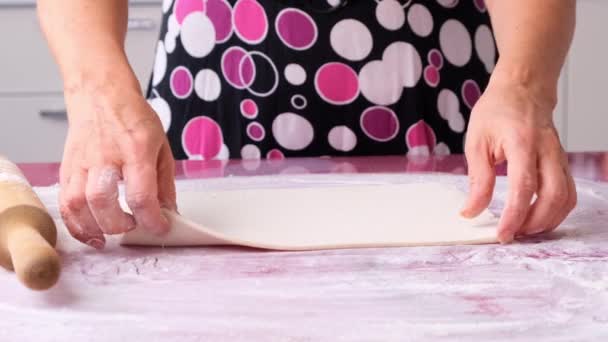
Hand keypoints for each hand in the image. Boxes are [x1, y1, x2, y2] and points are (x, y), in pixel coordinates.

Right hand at [59, 78, 175, 248]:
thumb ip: (165, 182)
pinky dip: (75, 223)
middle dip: (120, 224)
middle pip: (103, 201)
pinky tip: (90, 232)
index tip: (161, 228)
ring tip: (111, 235)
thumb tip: (168, 212)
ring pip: (78, 203)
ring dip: (94, 228)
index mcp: (136, 150)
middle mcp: (106, 156)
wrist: (101, 94)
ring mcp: (83, 162)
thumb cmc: (132, 117)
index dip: (152, 220)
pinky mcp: (68, 168)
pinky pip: (64, 202)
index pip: (141, 195)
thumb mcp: (161, 145)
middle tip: (134, 226)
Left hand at [461, 70, 576, 242]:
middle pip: (553, 197)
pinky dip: (556, 212)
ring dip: (547, 221)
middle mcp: (547, 151)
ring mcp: (559, 157)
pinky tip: (536, 218)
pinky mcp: (562, 163)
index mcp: (523, 143)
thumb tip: (471, 211)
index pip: (523, 187)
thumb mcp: (476, 142)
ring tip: (522, 229)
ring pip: (566, 198)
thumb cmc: (497, 112)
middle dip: (533, 223)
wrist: (523, 90)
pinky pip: (568, 194)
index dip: (514, 215)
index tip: (502, 234)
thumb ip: (477, 179)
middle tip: (511, 234)